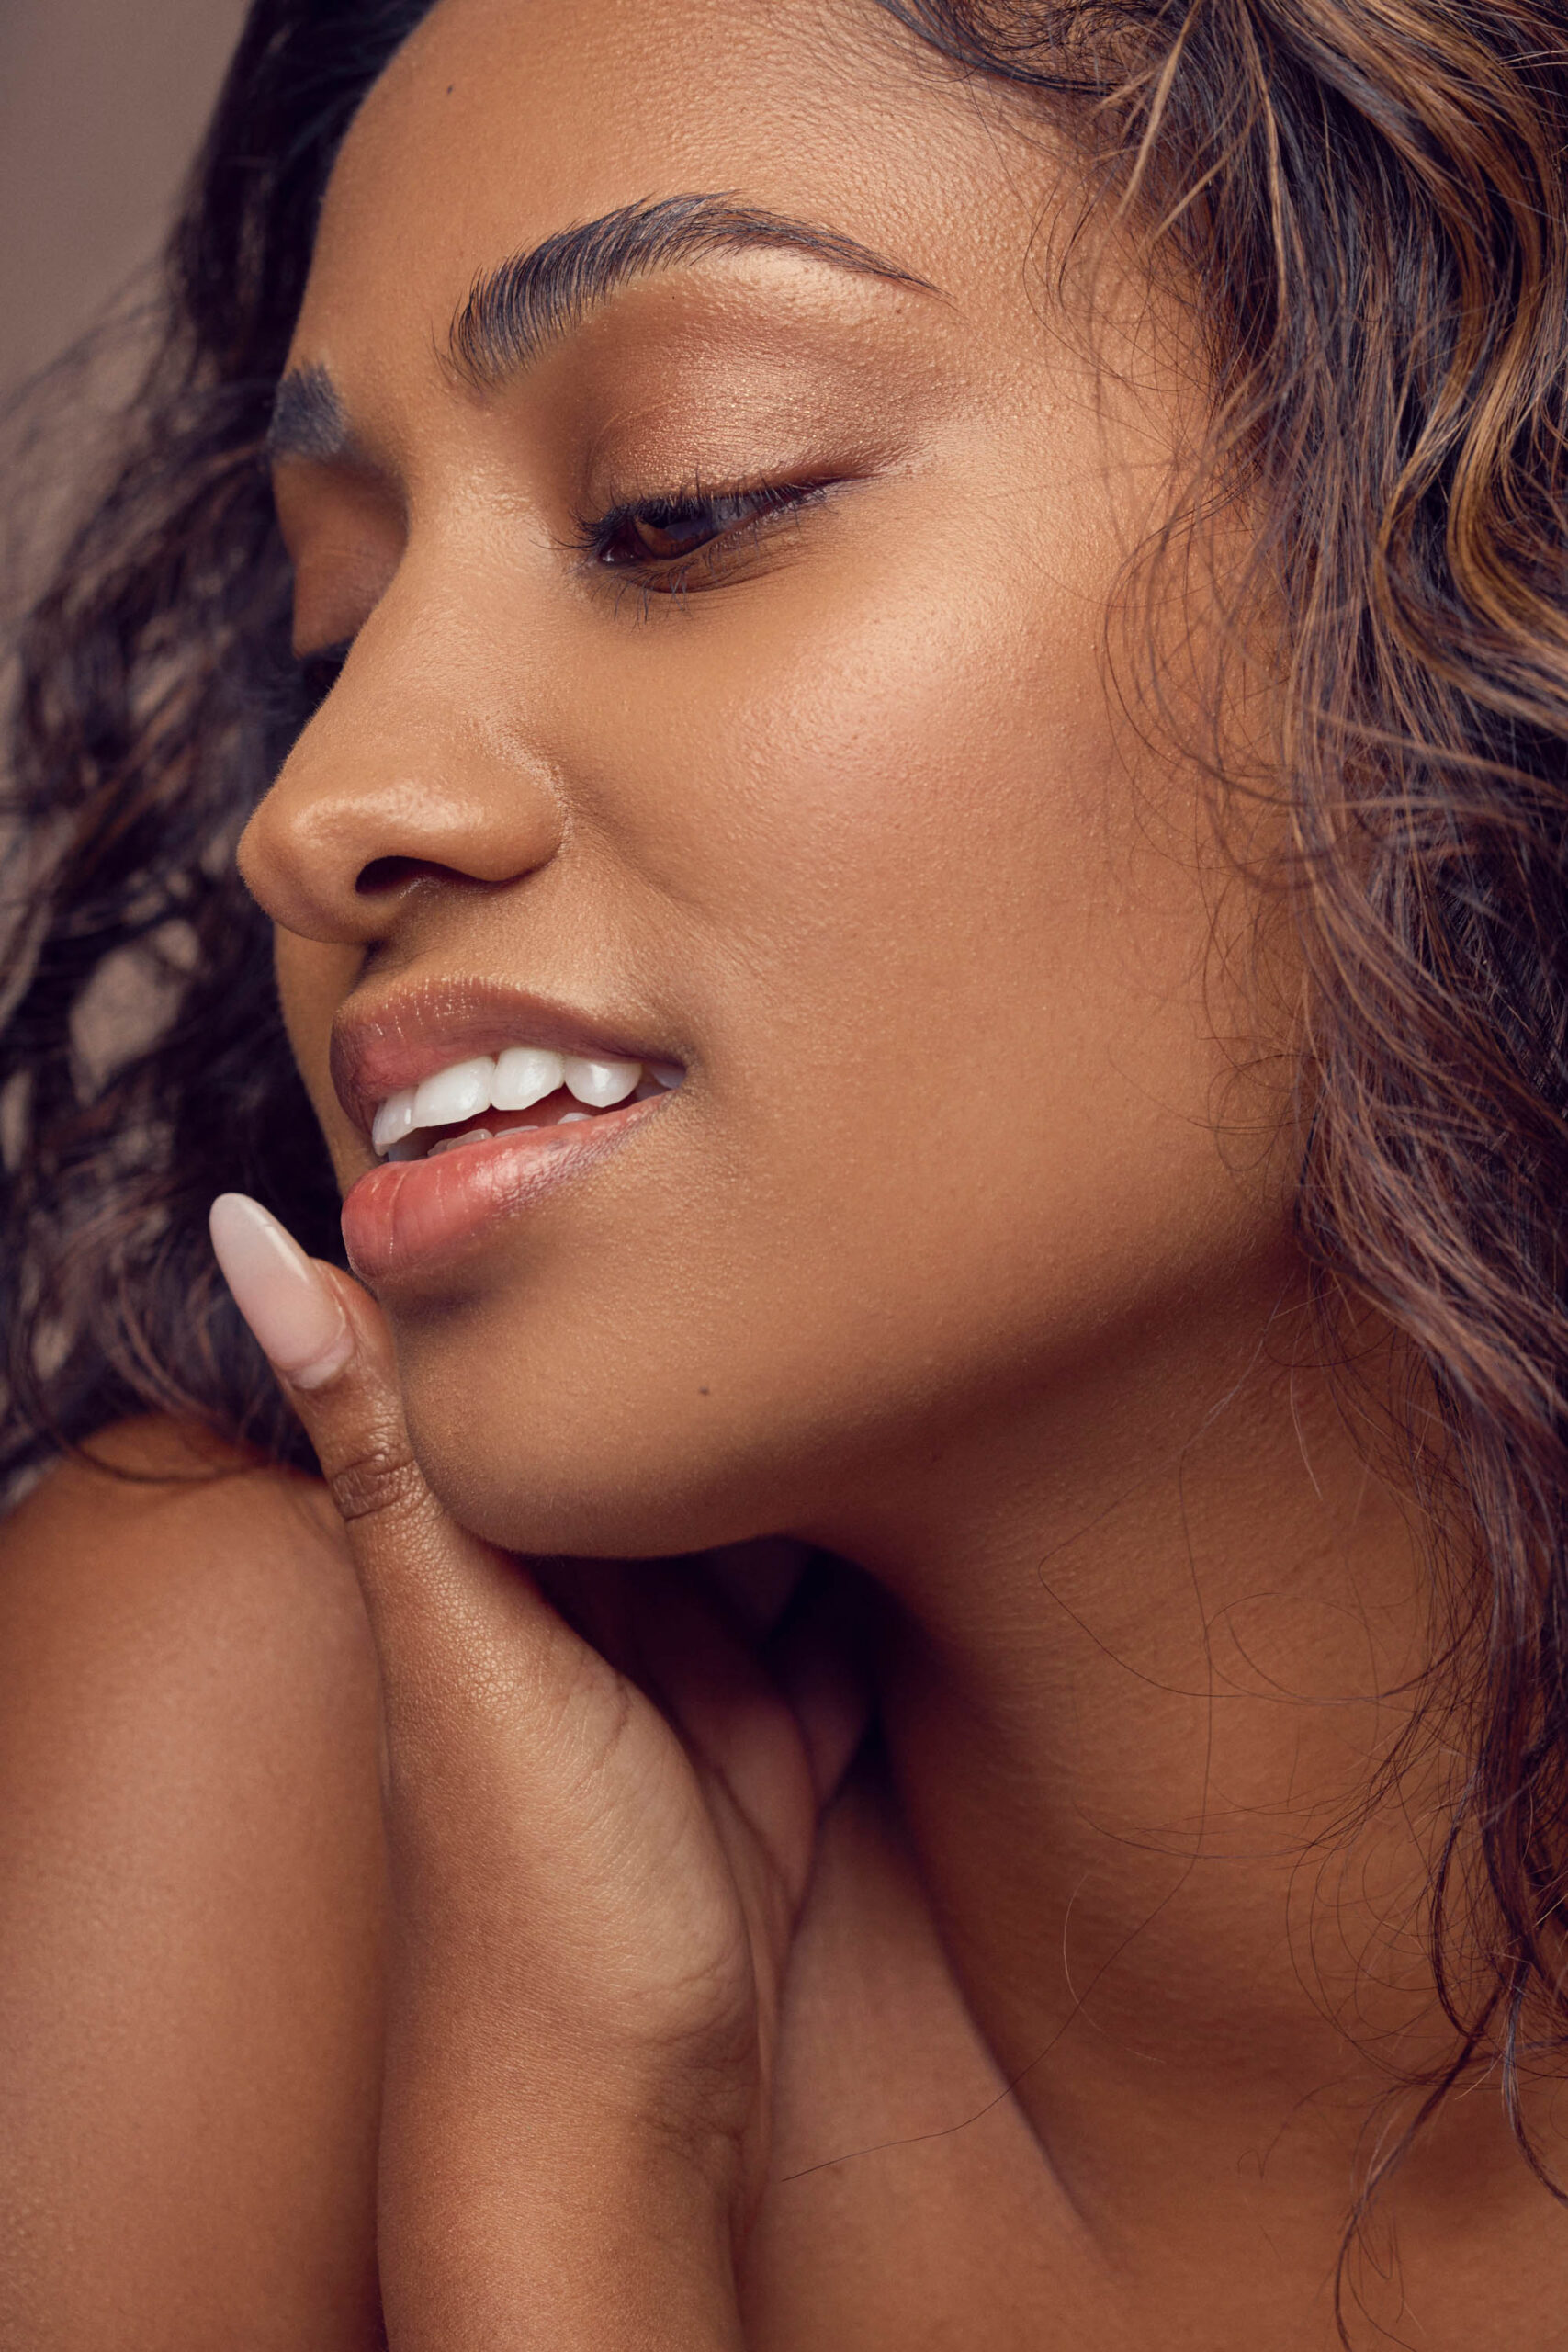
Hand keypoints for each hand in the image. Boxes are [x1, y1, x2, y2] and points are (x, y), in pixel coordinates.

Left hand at [209, 1194, 867, 2351]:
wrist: (618, 2139)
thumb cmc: (525, 1906)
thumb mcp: (465, 1656)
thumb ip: (385, 1452)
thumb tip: (251, 1231)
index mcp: (493, 1555)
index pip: (544, 1371)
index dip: (599, 1262)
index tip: (674, 1129)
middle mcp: (589, 1603)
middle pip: (678, 1438)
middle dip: (750, 1345)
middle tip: (858, 1213)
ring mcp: (689, 1677)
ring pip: (771, 1518)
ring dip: (834, 1444)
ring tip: (922, 1320)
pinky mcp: (772, 1743)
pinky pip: (840, 1627)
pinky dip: (889, 1569)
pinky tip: (952, 1482)